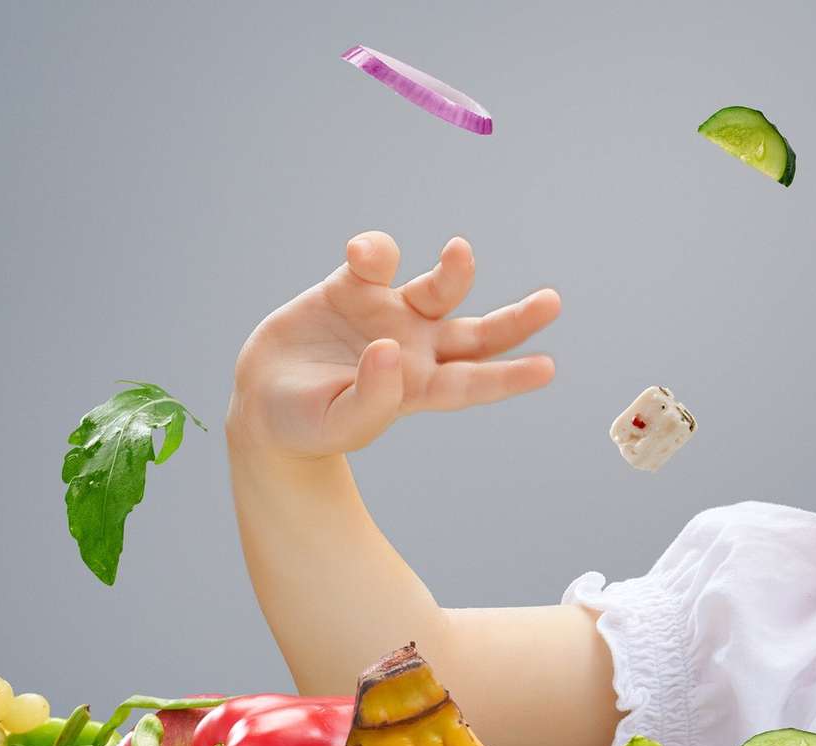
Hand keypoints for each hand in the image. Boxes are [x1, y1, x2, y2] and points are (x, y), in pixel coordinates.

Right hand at [229, 231, 560, 458]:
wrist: (264, 400)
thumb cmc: (306, 424)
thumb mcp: (336, 423)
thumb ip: (368, 398)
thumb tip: (390, 348)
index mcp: (417, 389)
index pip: (471, 383)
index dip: (508, 377)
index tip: (546, 368)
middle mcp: (415, 348)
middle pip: (478, 333)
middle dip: (516, 319)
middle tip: (552, 303)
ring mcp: (389, 313)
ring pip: (440, 288)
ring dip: (456, 270)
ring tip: (459, 252)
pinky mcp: (355, 285)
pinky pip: (378, 258)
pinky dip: (375, 250)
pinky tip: (359, 255)